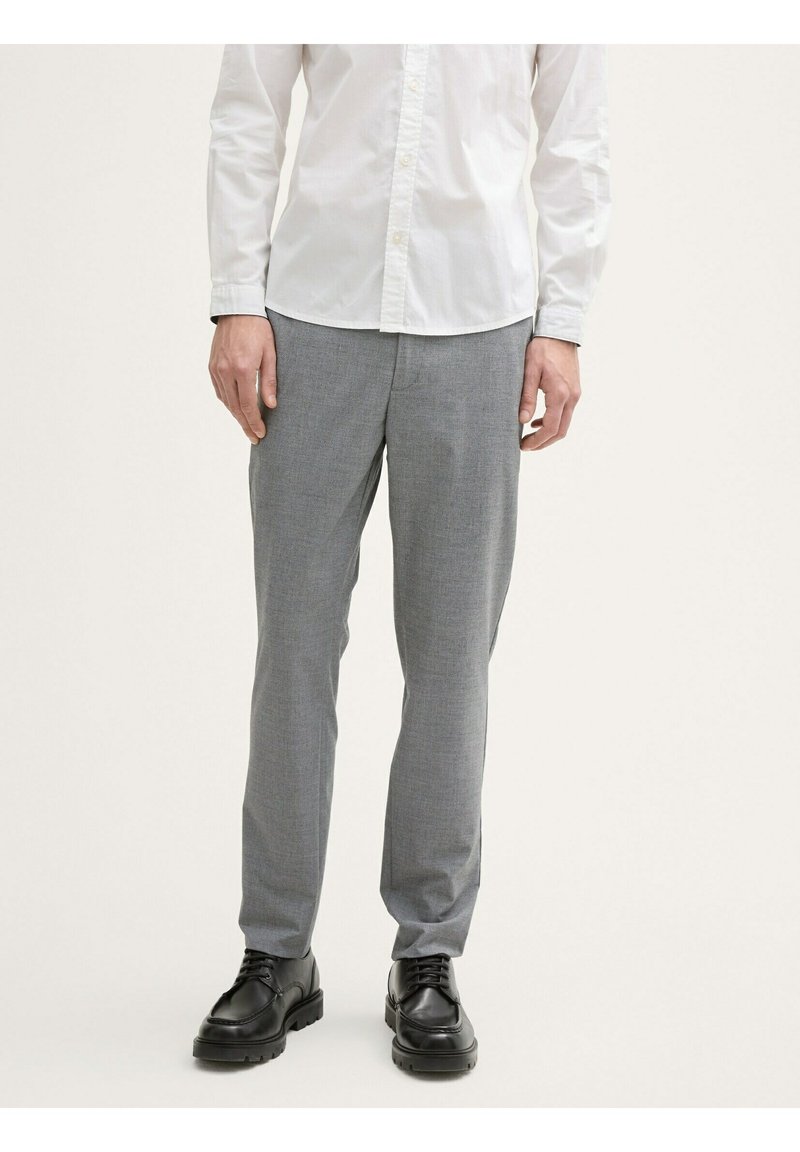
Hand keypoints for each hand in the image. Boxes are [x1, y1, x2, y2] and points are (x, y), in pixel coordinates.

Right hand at [208, 315, 277, 443]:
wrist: (238, 308)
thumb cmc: (259, 328)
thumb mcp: (270, 353)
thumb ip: (270, 381)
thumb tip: (271, 405)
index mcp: (243, 368)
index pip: (248, 405)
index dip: (254, 422)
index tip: (261, 434)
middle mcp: (226, 371)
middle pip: (235, 407)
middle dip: (245, 424)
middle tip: (254, 437)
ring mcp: (216, 368)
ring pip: (225, 401)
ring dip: (236, 415)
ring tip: (247, 426)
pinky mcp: (211, 365)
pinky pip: (219, 390)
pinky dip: (227, 402)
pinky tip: (236, 408)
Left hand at [518, 337, 580, 450]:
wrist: (560, 331)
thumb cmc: (543, 348)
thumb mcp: (529, 370)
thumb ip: (527, 397)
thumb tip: (522, 420)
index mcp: (560, 394)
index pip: (551, 428)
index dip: (537, 441)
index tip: (523, 446)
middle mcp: (572, 397)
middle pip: (561, 431)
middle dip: (543, 443)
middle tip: (525, 446)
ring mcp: (575, 394)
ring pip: (564, 424)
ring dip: (548, 434)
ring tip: (529, 436)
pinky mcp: (574, 391)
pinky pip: (565, 413)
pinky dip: (553, 422)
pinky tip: (538, 421)